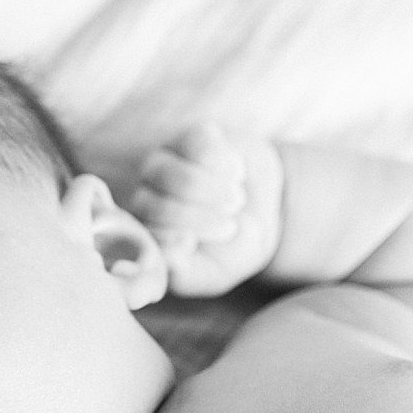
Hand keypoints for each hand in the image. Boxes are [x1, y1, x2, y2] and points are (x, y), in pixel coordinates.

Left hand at [129, 120, 284, 297]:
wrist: (271, 213)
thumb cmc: (233, 249)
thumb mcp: (213, 273)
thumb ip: (184, 275)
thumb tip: (167, 259)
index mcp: (145, 232)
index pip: (141, 233)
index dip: (169, 239)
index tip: (196, 244)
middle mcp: (146, 195)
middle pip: (154, 202)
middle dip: (197, 218)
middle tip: (230, 225)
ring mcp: (165, 162)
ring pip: (170, 172)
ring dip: (210, 190)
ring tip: (236, 201)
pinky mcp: (190, 137)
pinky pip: (196, 144)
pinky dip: (223, 162)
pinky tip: (236, 173)